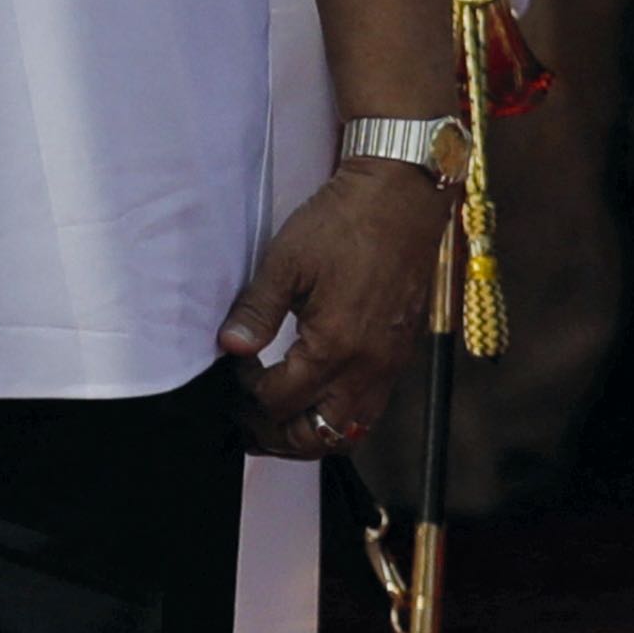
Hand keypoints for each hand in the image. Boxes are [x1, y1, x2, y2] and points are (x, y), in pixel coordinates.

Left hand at [222, 160, 447, 458]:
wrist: (403, 196)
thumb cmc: (345, 221)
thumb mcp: (287, 260)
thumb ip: (257, 310)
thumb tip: (230, 347)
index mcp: (335, 345)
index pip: (279, 400)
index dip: (246, 394)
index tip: (233, 370)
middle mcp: (368, 367)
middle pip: (315, 436)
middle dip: (274, 435)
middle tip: (245, 418)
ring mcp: (389, 365)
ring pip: (347, 432)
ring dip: (308, 432)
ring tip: (277, 415)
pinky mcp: (400, 355)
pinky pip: (369, 409)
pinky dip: (337, 415)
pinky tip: (315, 392)